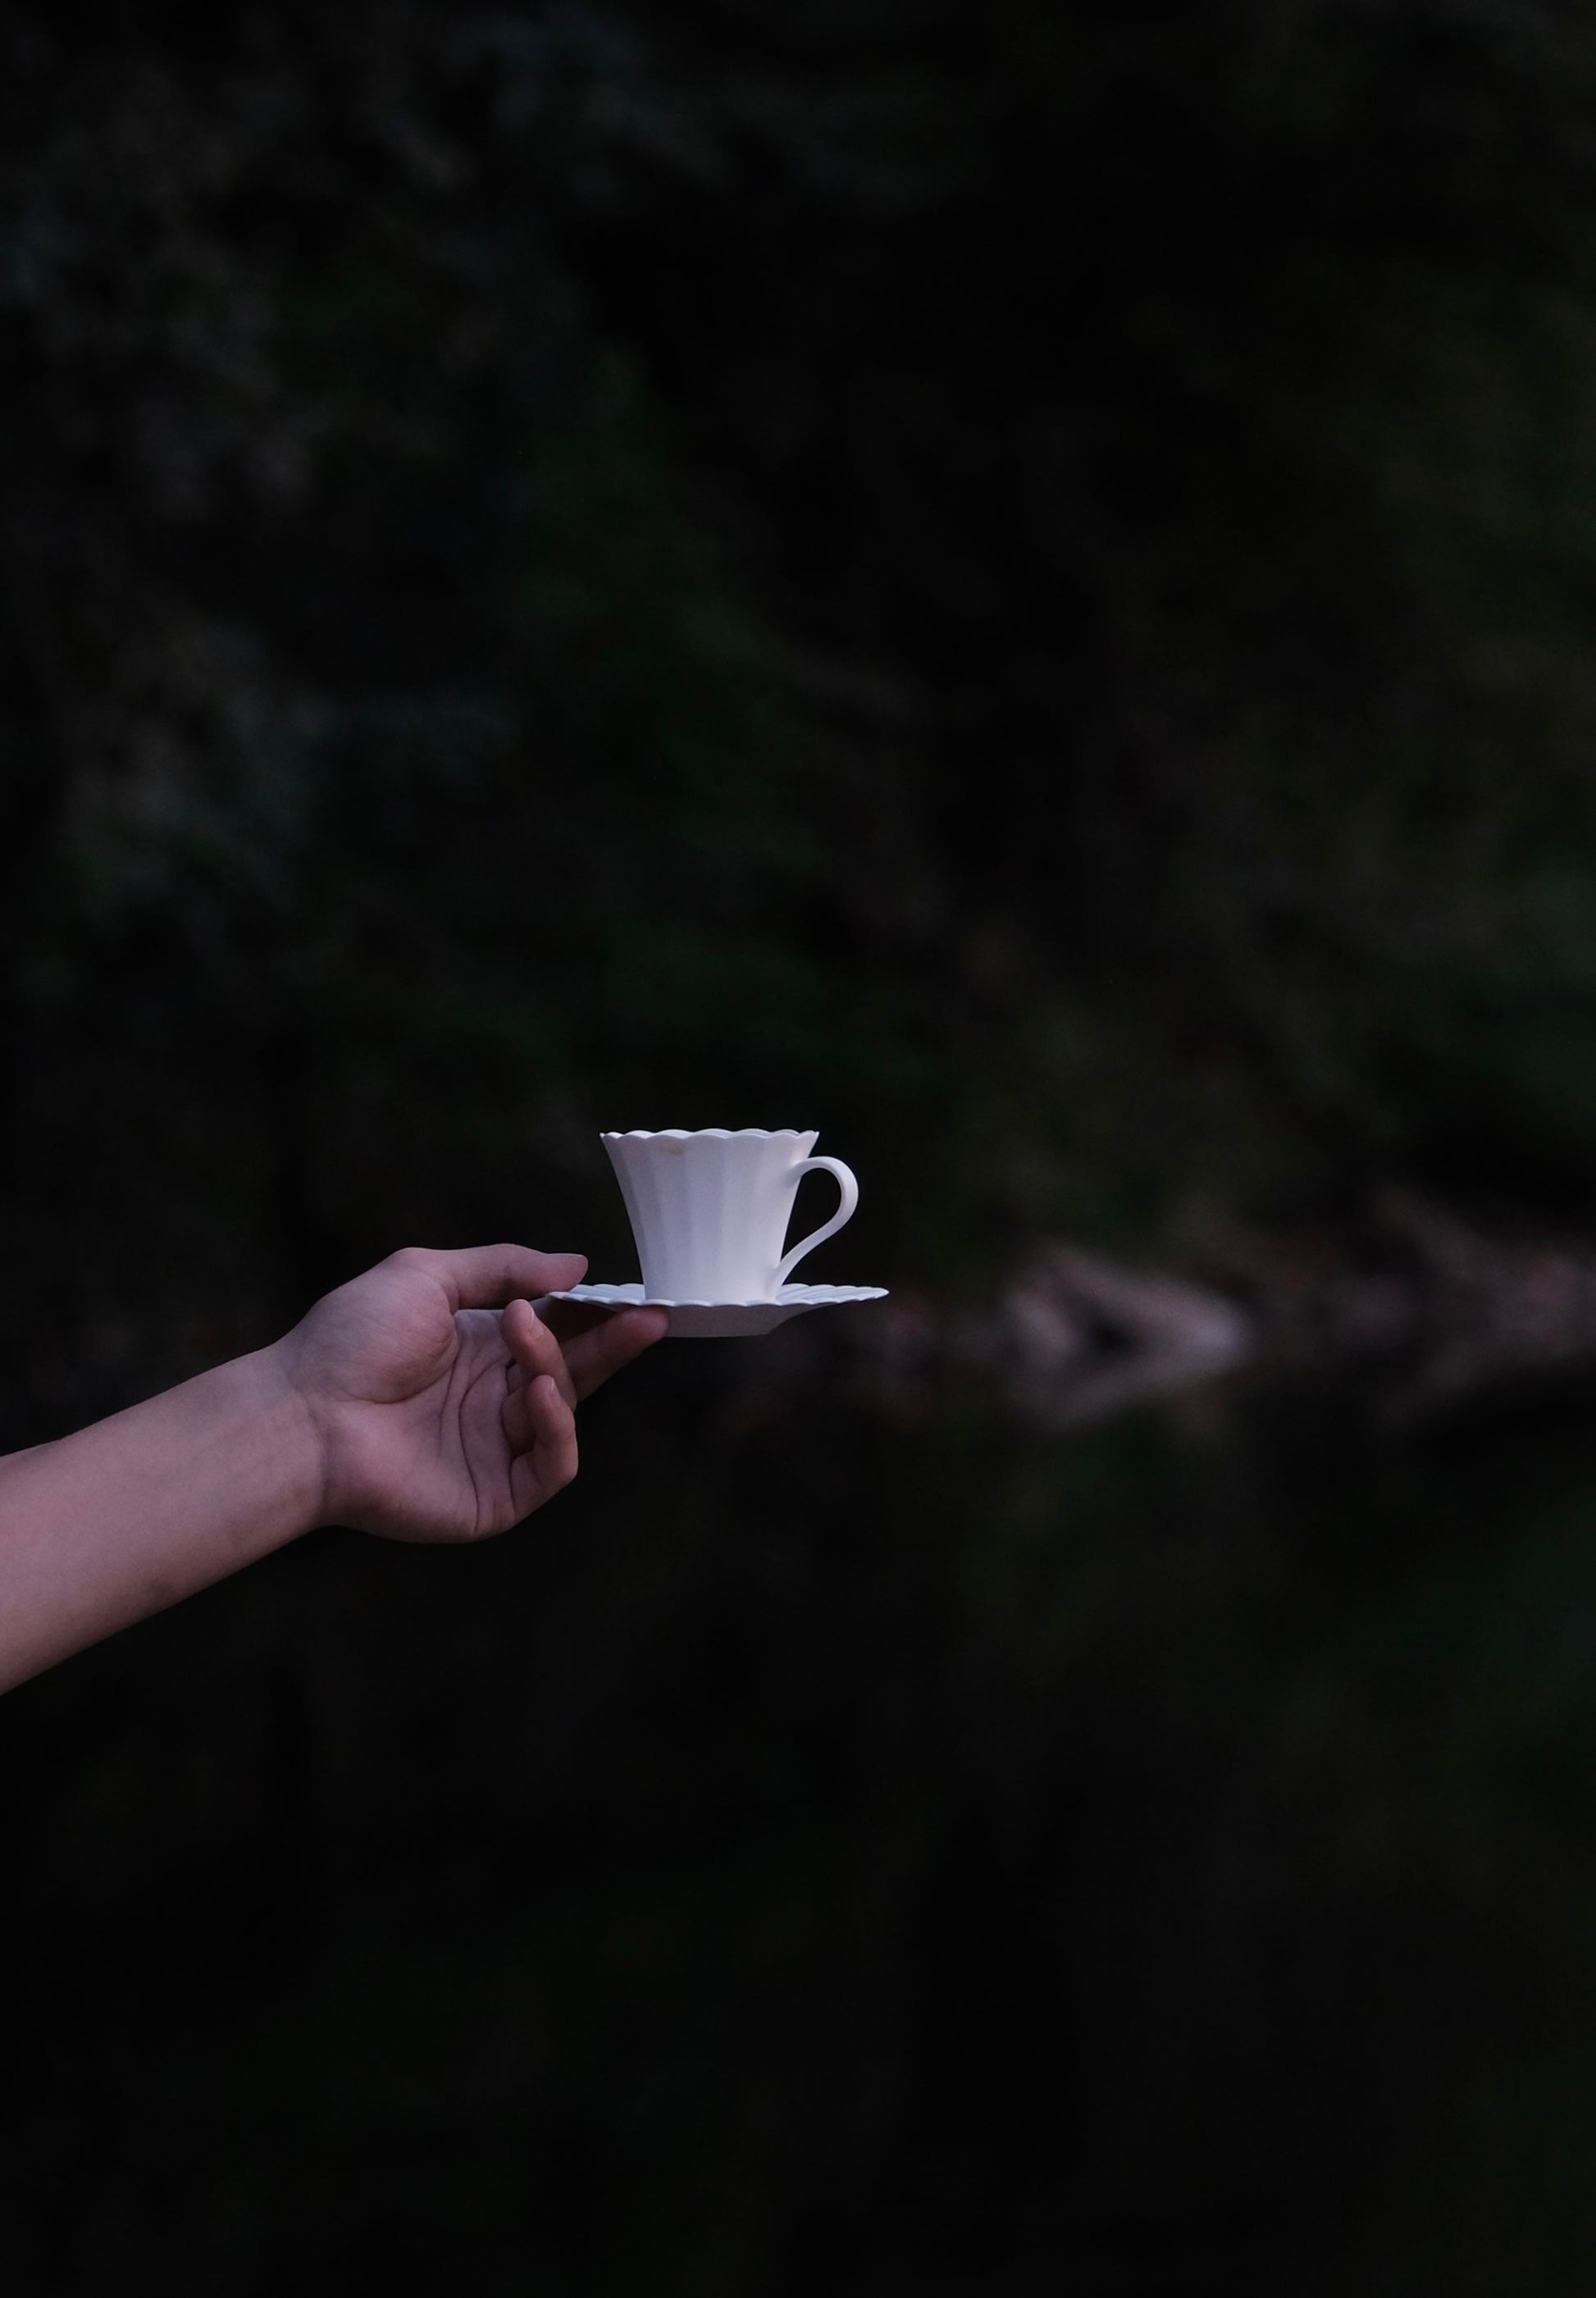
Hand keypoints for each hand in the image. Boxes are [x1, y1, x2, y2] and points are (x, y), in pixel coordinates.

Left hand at [272, 1244, 667, 1540]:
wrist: (305, 1414)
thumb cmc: (351, 1339)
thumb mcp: (428, 1276)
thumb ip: (505, 1267)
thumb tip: (577, 1266)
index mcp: (480, 1348)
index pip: (557, 1331)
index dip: (596, 1315)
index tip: (633, 1295)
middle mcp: (493, 1399)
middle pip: (574, 1371)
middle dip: (613, 1343)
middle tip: (650, 1316)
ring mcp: (495, 1450)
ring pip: (563, 1411)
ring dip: (558, 1369)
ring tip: (529, 1337)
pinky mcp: (493, 1496)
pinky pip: (551, 1466)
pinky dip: (557, 1429)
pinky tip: (537, 1392)